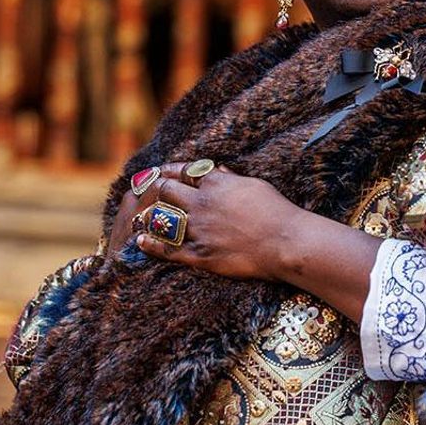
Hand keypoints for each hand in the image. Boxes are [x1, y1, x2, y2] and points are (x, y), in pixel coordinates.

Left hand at [115, 163, 300, 279]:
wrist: (286, 242)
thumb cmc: (277, 211)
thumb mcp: (255, 185)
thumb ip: (232, 178)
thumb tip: (219, 170)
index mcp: (216, 184)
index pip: (185, 171)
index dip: (171, 170)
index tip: (162, 171)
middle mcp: (202, 204)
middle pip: (167, 191)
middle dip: (156, 189)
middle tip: (147, 190)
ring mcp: (199, 230)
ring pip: (163, 219)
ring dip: (149, 216)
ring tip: (139, 216)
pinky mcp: (201, 255)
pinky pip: (169, 249)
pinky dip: (152, 244)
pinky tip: (141, 241)